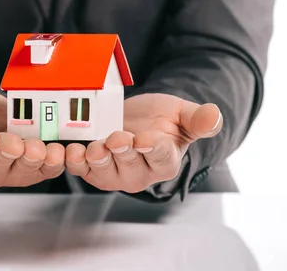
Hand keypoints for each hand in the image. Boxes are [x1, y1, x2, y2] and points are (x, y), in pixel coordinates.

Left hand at [65, 93, 221, 192]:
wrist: (138, 118)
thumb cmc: (162, 119)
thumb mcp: (182, 114)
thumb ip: (198, 119)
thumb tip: (215, 116)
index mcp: (166, 160)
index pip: (161, 157)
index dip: (153, 148)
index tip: (145, 139)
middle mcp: (141, 172)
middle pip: (131, 165)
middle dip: (123, 152)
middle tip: (117, 138)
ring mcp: (115, 172)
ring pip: (105, 173)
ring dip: (97, 161)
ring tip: (94, 148)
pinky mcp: (94, 168)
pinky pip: (83, 171)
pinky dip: (75, 163)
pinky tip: (71, 151)